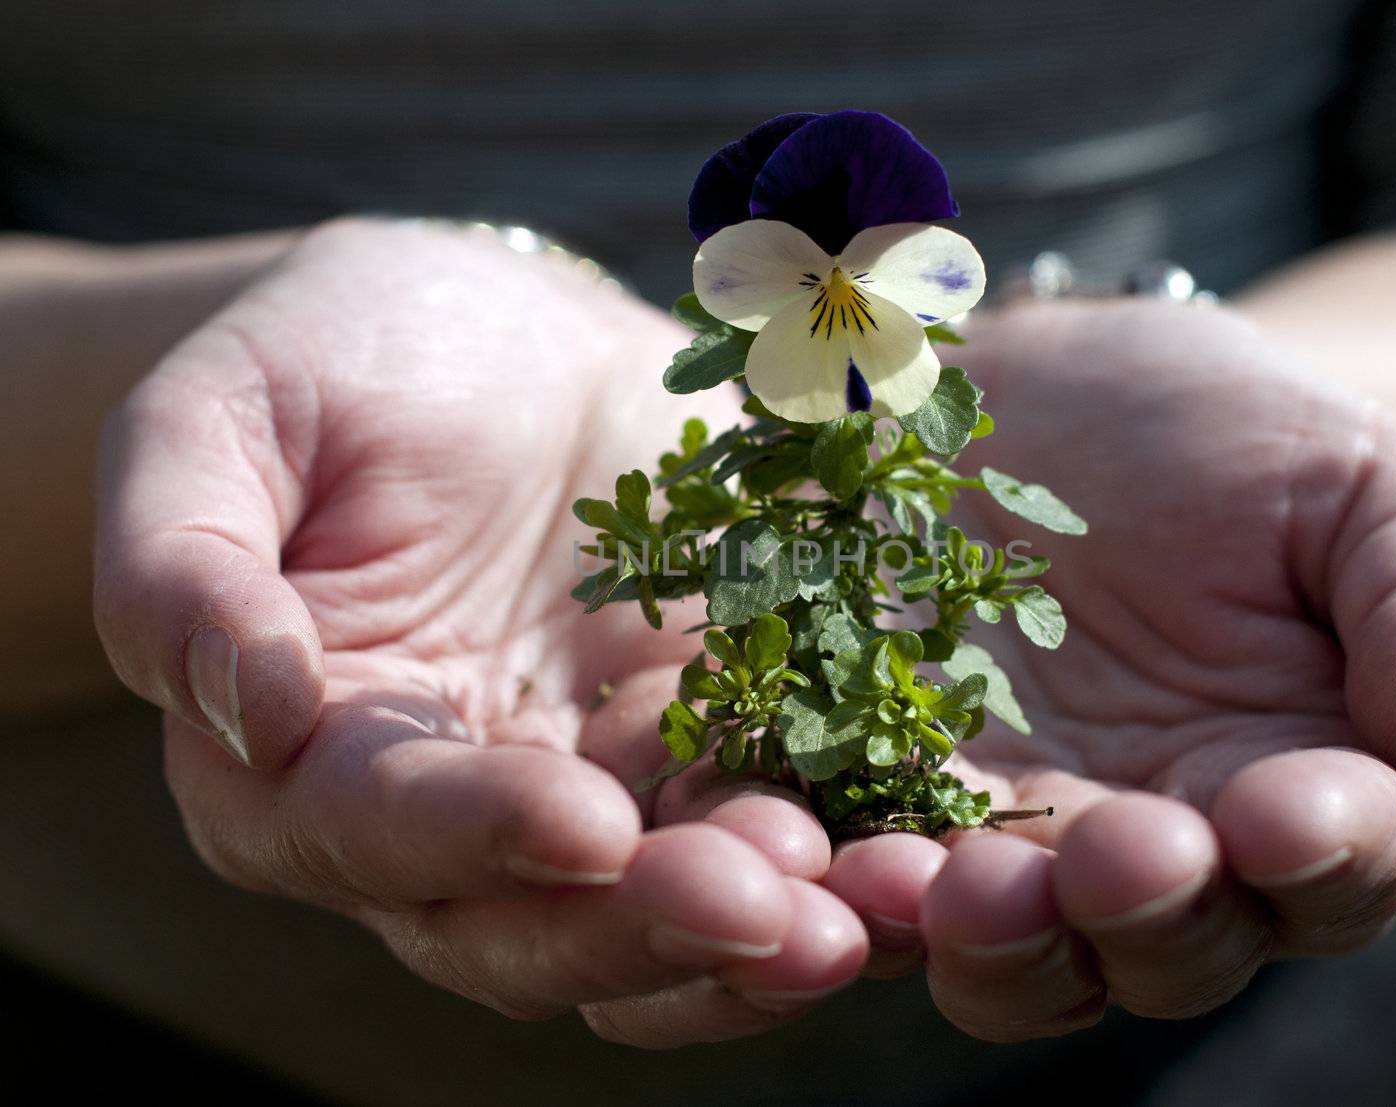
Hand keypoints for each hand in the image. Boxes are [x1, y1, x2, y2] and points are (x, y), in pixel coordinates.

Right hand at [94, 219, 865, 1046]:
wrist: (496, 336)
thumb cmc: (336, 361)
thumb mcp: (218, 422)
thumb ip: (180, 566)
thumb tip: (239, 708)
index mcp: (315, 758)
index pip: (379, 831)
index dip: (473, 837)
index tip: (583, 823)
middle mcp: (458, 813)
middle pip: (537, 922)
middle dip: (652, 925)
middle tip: (771, 904)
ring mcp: (600, 788)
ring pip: (671, 908)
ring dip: (770, 924)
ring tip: (870, 906)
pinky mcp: (714, 742)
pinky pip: (779, 819)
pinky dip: (848, 850)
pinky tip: (921, 849)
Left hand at [818, 298, 1395, 1039]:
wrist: (1057, 389)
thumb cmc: (1237, 442)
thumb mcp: (1366, 488)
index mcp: (1292, 788)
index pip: (1332, 864)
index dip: (1319, 854)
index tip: (1280, 813)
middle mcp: (1146, 842)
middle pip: (1153, 942)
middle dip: (1132, 915)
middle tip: (1107, 862)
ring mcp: (999, 826)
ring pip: (998, 940)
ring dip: (974, 932)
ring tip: (938, 883)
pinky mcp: (869, 780)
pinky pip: (851, 853)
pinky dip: (832, 869)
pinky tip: (813, 843)